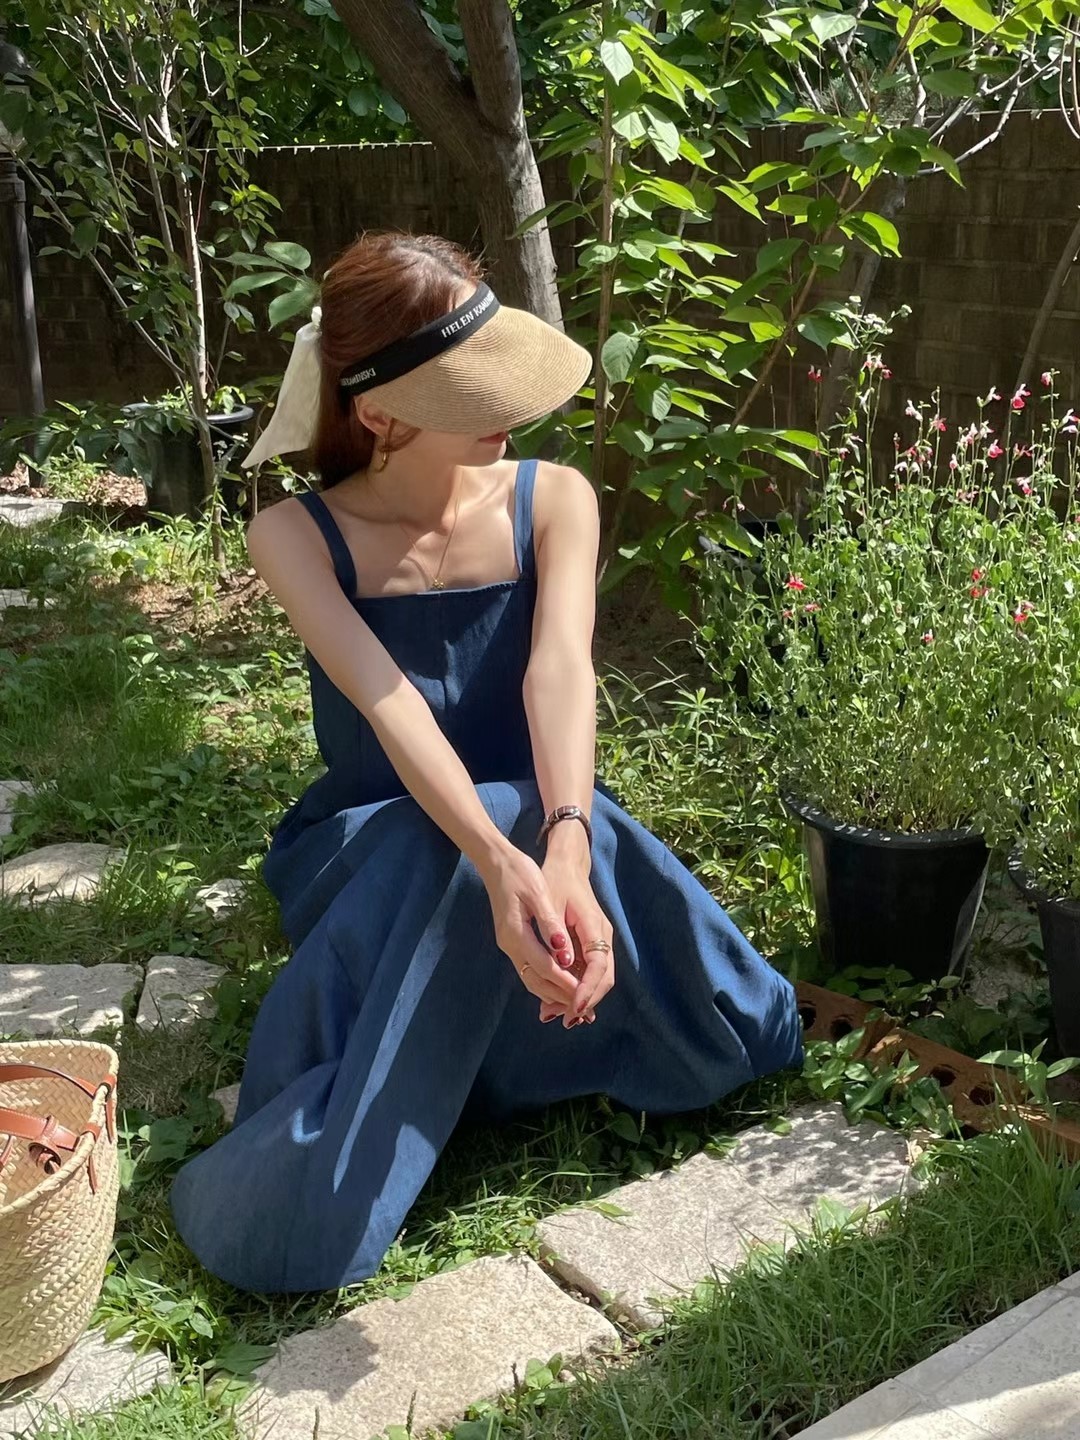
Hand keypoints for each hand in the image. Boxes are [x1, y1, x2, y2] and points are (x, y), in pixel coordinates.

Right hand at [479, 844, 580, 1011]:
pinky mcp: (511, 943)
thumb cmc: (520, 873)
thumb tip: (564, 955)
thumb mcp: (538, 893)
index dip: (566, 983)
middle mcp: (510, 945)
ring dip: (553, 994)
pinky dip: (545, 983)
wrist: (496, 864)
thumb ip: (550, 925)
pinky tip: (561, 986)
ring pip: (531, 980)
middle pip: (536, 981)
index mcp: (516, 934)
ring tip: (577, 1004)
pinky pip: (528, 970)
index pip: (545, 967)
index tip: (585, 996)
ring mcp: (509, 946)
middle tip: (585, 1009)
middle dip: (561, 996)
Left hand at [538, 855, 614, 1028]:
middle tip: (563, 1020)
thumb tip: (561, 964)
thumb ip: (555, 933)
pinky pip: (590, 971)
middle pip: (604, 978)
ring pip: (598, 977)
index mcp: (594, 926)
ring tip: (555, 1014)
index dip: (587, 990)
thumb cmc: (555, 881)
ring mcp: (599, 940)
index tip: (573, 1009)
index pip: (598, 967)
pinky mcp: (591, 944)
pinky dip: (577, 987)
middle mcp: (602, 936)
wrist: (567, 865)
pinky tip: (557, 999)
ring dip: (580, 998)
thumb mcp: (549, 903)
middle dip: (586, 1001)